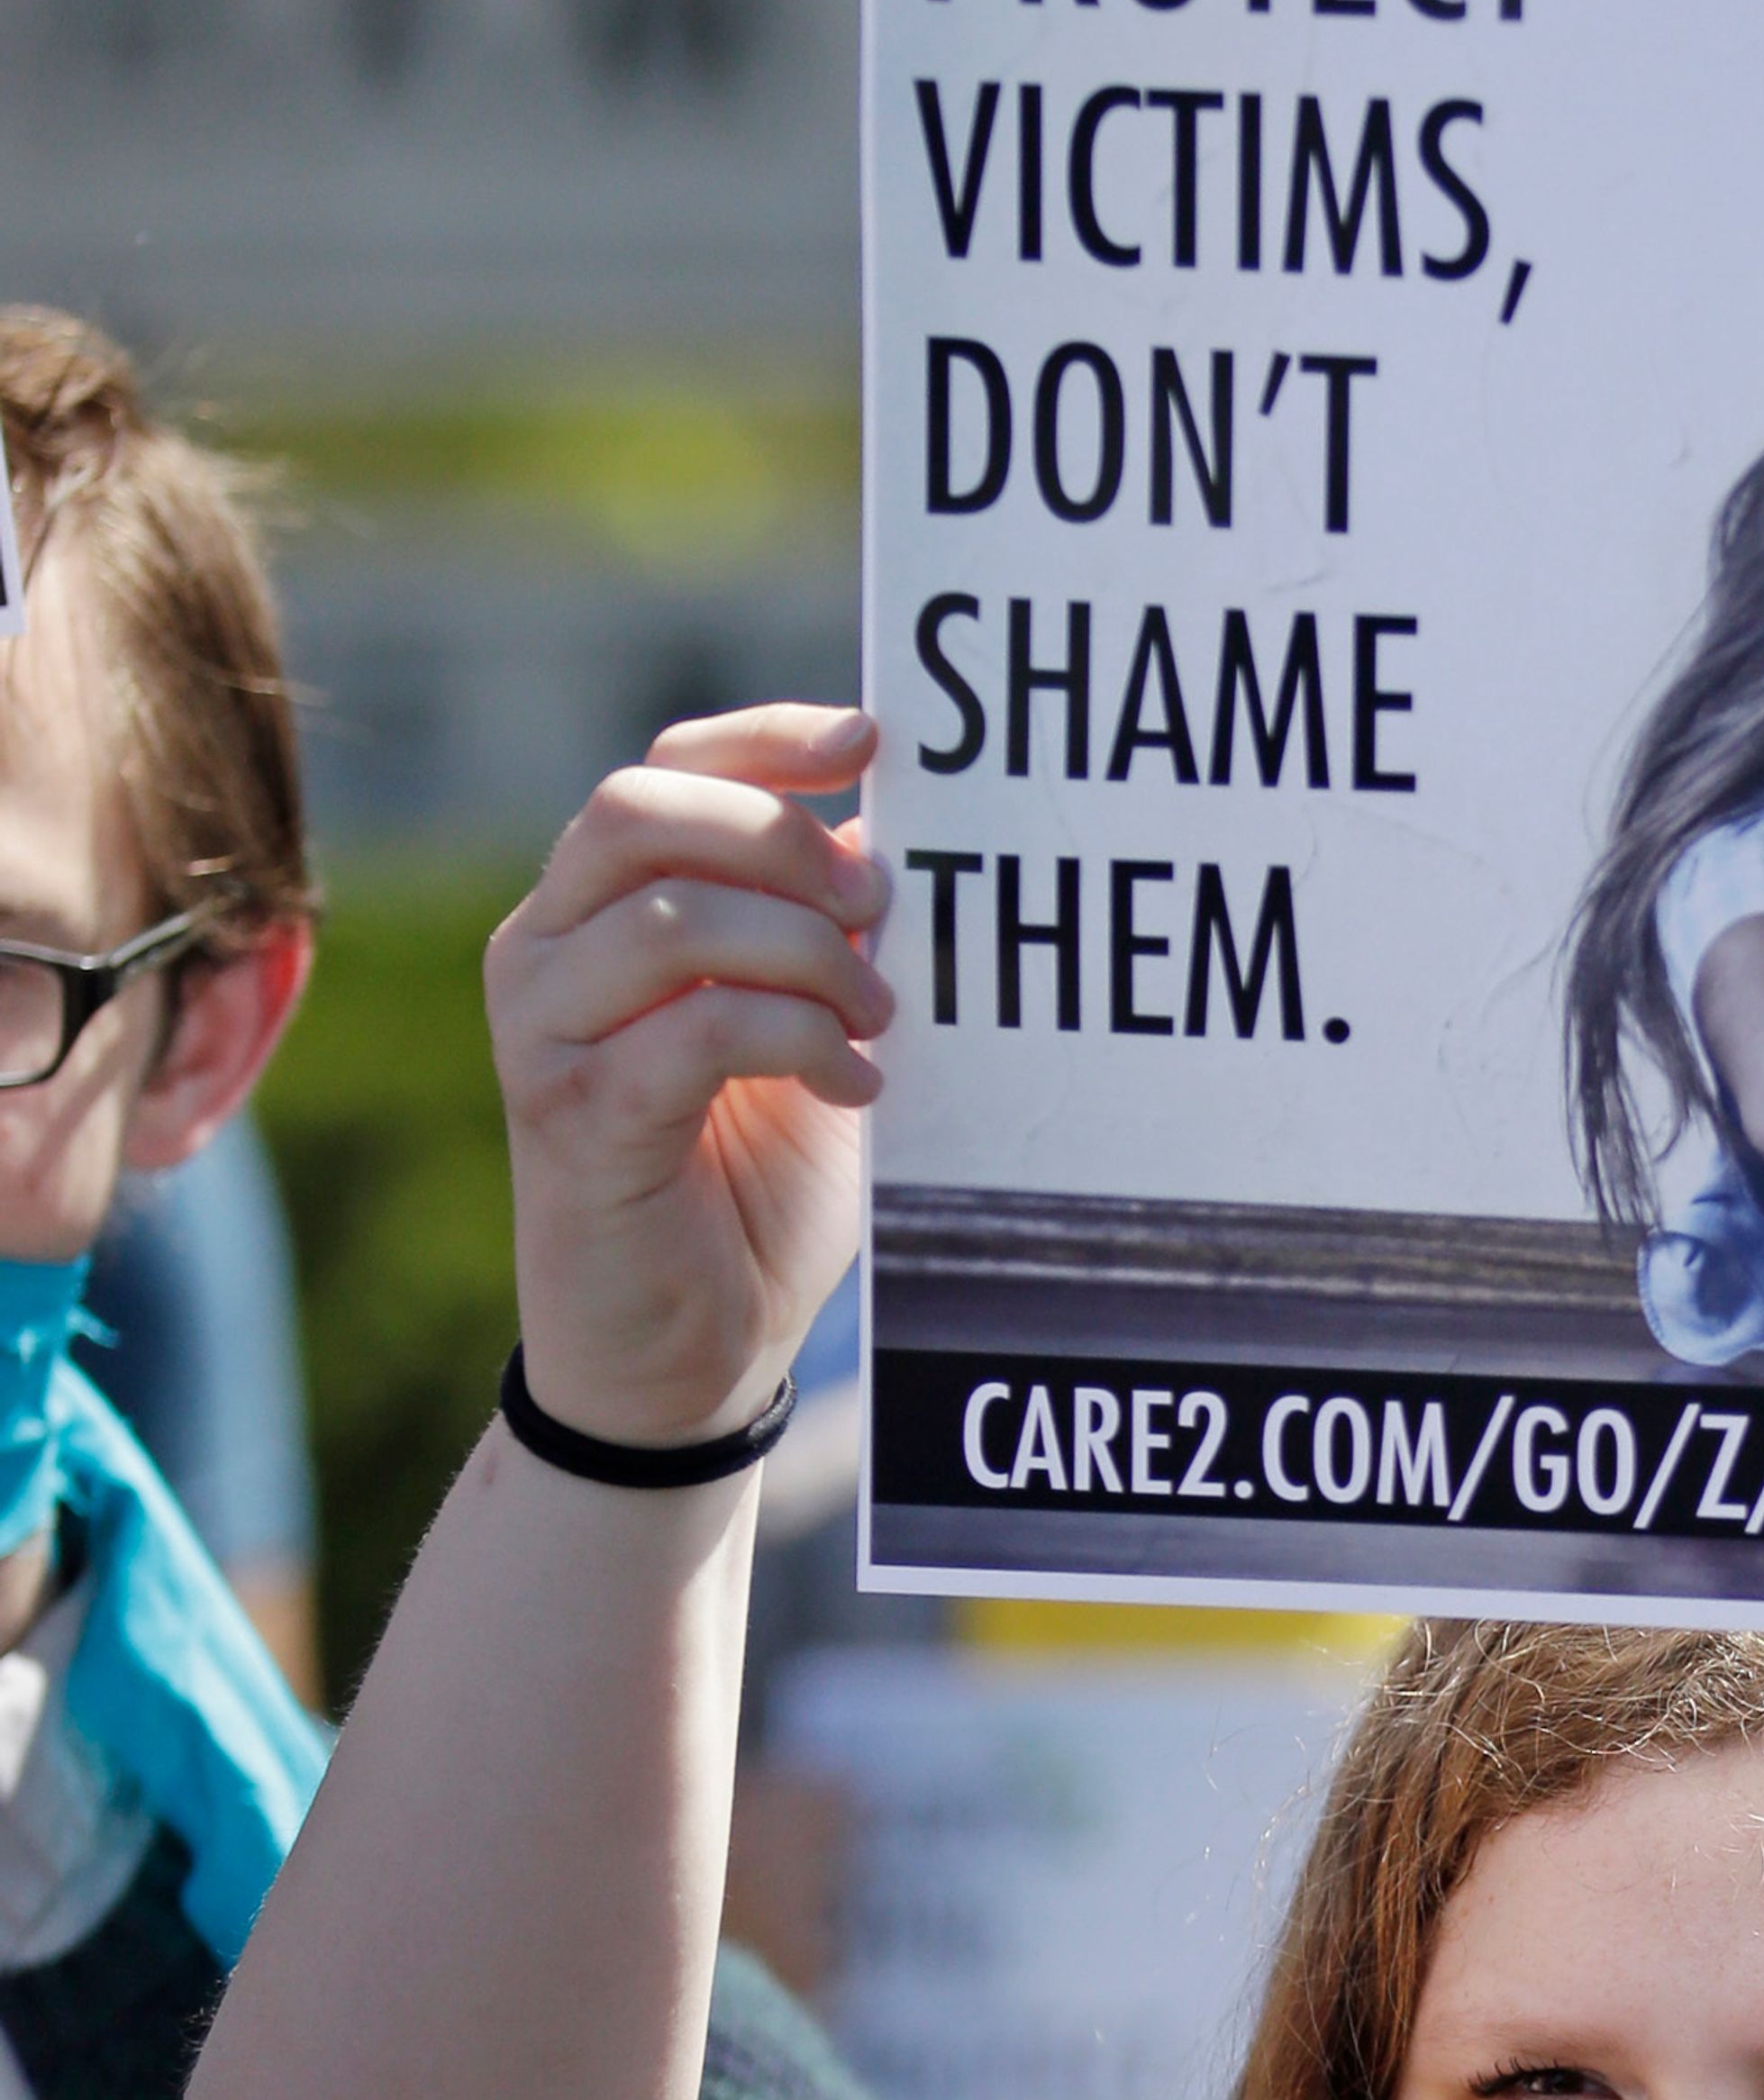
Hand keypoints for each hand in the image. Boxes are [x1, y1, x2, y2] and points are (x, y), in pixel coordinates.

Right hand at [488, 707, 888, 1449]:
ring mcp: (542, 1031)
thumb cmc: (748, 1190)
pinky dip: (796, 1038)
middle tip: (879, 918)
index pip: (662, 769)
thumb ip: (824, 936)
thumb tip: (885, 833)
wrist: (686, 1359)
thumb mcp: (807, 1033)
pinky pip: (692, 1028)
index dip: (764, 740)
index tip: (870, 746)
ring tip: (872, 1024)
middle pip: (645, 810)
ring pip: (673, 914)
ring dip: (807, 955)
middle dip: (785, 845)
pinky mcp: (572, 1117)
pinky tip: (852, 1081)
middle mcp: (545, 950)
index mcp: (596, 910)